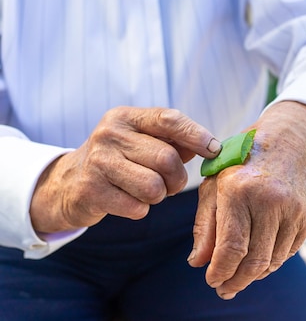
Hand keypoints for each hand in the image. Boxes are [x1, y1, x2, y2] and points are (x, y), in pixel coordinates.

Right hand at [30, 106, 221, 233]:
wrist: (69, 183)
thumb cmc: (121, 160)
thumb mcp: (142, 141)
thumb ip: (175, 140)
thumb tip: (210, 148)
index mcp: (127, 117)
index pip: (169, 119)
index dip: (196, 135)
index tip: (214, 149)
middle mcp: (110, 134)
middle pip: (166, 159)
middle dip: (177, 178)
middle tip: (171, 184)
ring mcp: (97, 162)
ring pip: (154, 187)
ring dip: (159, 196)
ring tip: (148, 191)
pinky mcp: (90, 190)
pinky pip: (137, 207)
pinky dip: (140, 209)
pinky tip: (128, 201)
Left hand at [188, 101, 305, 299]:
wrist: (290, 142)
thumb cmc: (244, 163)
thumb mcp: (215, 184)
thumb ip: (204, 225)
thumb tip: (198, 262)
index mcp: (239, 190)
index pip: (231, 247)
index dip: (220, 271)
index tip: (211, 280)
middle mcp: (270, 200)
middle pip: (254, 261)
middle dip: (236, 281)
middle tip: (224, 289)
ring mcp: (294, 209)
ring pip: (273, 261)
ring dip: (254, 275)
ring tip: (240, 275)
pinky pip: (289, 252)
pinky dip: (272, 261)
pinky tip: (260, 258)